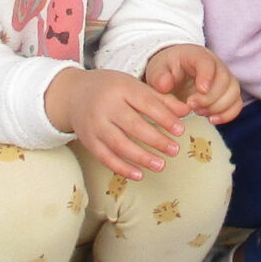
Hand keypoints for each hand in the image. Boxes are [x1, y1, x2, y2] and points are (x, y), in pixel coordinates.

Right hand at [47, 67, 189, 179]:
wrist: (73, 94)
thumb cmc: (111, 89)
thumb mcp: (134, 86)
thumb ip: (161, 99)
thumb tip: (187, 111)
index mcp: (121, 88)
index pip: (146, 103)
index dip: (164, 117)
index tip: (180, 130)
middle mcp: (106, 106)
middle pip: (133, 125)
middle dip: (155, 139)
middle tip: (174, 150)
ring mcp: (95, 124)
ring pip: (119, 144)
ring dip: (141, 157)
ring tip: (161, 165)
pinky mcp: (88, 140)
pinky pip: (105, 157)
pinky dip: (122, 168)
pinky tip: (139, 175)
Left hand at [145, 43, 241, 125]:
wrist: (174, 72)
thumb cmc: (166, 69)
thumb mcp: (157, 70)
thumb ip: (159, 77)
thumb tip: (164, 85)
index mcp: (196, 55)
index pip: (207, 63)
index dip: (207, 76)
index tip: (201, 90)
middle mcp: (216, 65)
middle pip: (224, 80)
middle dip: (209, 97)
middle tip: (191, 105)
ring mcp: (224, 79)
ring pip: (233, 92)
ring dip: (217, 107)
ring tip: (198, 112)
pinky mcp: (227, 93)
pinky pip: (236, 104)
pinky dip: (227, 114)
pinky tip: (211, 120)